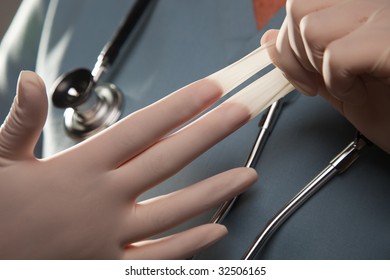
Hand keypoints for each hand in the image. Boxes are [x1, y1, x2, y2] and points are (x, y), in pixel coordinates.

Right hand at [0, 71, 256, 258]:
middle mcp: (104, 199)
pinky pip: (158, 258)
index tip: (210, 90)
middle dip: (209, 134)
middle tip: (242, 114)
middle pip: (168, 160)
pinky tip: (218, 231)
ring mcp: (111, 236)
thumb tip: (30, 78)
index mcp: (81, 168)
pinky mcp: (109, 266)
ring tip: (249, 175)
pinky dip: (189, 246)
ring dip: (215, 191)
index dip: (178, 106)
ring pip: (175, 211)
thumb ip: (22, 121)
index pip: (141, 128)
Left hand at [261, 0, 389, 152]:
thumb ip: (301, 58)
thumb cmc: (387, 104)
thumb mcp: (334, 80)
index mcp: (357, 8)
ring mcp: (384, 16)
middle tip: (315, 83)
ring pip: (311, 28)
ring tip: (343, 85)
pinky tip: (355, 91)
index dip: (287, 45)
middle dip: (294, 54)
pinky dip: (337, 82)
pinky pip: (337, 55)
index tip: (303, 76)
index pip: (298, 4)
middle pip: (297, 7)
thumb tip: (267, 37)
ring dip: (317, 68)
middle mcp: (372, 2)